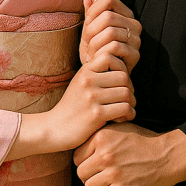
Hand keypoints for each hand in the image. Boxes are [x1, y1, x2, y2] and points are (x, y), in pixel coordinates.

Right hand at [10, 53, 135, 158]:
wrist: (54, 129)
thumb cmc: (72, 107)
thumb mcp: (80, 83)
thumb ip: (97, 74)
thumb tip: (123, 69)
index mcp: (85, 71)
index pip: (110, 57)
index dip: (121, 67)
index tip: (120, 81)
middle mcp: (88, 81)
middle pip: (123, 76)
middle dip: (130, 88)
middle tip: (127, 98)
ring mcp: (92, 97)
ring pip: (126, 93)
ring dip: (131, 103)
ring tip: (127, 109)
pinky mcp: (96, 114)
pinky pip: (124, 108)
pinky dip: (129, 114)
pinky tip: (124, 118)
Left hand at [73, 124, 185, 185]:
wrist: (167, 156)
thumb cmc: (144, 142)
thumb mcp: (121, 129)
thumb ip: (100, 135)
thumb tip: (80, 143)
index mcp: (102, 137)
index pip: (77, 156)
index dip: (85, 162)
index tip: (95, 165)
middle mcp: (105, 154)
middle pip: (81, 173)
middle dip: (90, 176)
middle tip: (102, 177)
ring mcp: (113, 173)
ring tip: (110, 184)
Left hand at [80, 0, 141, 73]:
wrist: (101, 77)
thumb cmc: (95, 53)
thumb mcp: (89, 32)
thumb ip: (90, 15)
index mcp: (124, 14)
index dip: (94, 9)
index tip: (87, 23)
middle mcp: (134, 24)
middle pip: (108, 16)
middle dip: (91, 30)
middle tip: (86, 44)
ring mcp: (136, 40)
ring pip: (111, 31)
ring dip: (95, 44)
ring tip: (90, 54)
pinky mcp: (135, 55)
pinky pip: (115, 47)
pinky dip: (101, 53)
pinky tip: (97, 60)